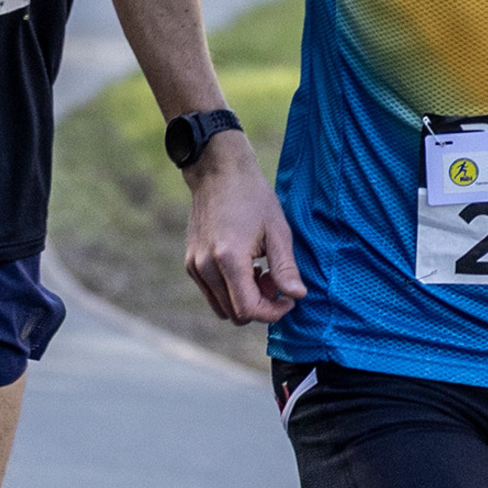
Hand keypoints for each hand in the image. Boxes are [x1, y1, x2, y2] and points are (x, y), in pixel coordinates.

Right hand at [180, 137, 305, 323]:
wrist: (219, 173)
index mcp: (228, 259)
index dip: (273, 312)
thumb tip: (297, 296)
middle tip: (274, 279)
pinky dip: (231, 290)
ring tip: (259, 272)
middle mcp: (206, 267)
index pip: (249, 310)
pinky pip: (212, 293)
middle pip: (235, 314)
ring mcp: (195, 267)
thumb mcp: (278, 231)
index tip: (289, 299)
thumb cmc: (253, 197)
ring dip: (245, 300)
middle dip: (261, 306)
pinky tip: (244, 266)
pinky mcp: (190, 264)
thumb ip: (285, 268)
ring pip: (222, 308)